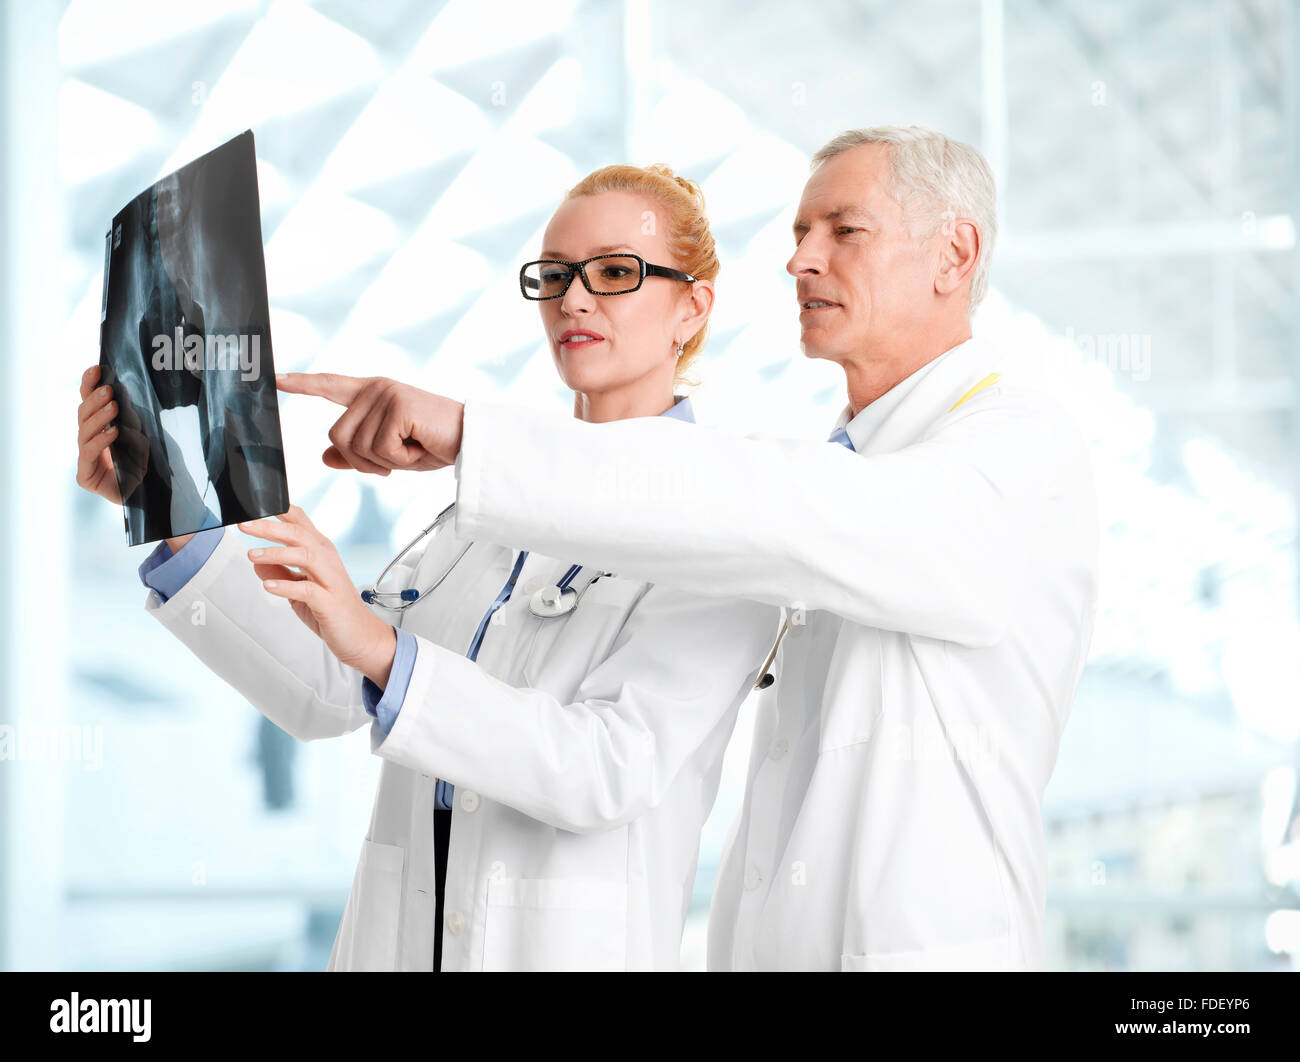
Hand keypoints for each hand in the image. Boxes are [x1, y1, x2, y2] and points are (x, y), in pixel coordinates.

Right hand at [76, 364, 148, 502]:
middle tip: (109, 389)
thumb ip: (130, 419)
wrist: (143, 493)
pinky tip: (113, 432)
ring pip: (84, 431)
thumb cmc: (139, 463)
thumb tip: (123, 395)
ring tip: (113, 406)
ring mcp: (84, 457)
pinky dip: (102, 440)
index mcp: (96, 427)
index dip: (88, 385)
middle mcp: (87, 440)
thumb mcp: (139, 436)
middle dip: (95, 400)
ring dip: (100, 417)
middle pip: (83, 414)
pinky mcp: (85, 475)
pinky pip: (90, 452)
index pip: (88, 403)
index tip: (96, 369)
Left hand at [239, 504, 397, 686]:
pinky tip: (268, 586)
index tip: (255, 505)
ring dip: (276, 553)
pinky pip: (307, 589)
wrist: (360, 636)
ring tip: (252, 555)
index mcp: (320, 551)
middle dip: (269, 527)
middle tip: (244, 525)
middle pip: (299, 534)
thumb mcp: (299, 589)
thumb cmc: (331, 609)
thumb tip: (257, 561)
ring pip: (305, 555)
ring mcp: (330, 579)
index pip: (300, 523)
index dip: (279, 511)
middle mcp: (327, 560)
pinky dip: (286, 586)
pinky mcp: (329, 601)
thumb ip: (281, 572)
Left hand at [276, 372, 463, 474]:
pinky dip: (400, 459)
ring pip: (357, 447)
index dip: (302, 384)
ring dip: (384, 462)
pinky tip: (419, 447)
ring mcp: (385, 394)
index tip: (275, 379)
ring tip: (412, 450)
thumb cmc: (435, 444)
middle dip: (363, 461)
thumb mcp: (391, 454)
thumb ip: (357, 453)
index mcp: (372, 393)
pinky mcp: (397, 405)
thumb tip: (324, 457)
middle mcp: (375, 388)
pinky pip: (380, 449)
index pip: (330, 386)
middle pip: (337, 436)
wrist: (472, 440)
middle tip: (396, 459)